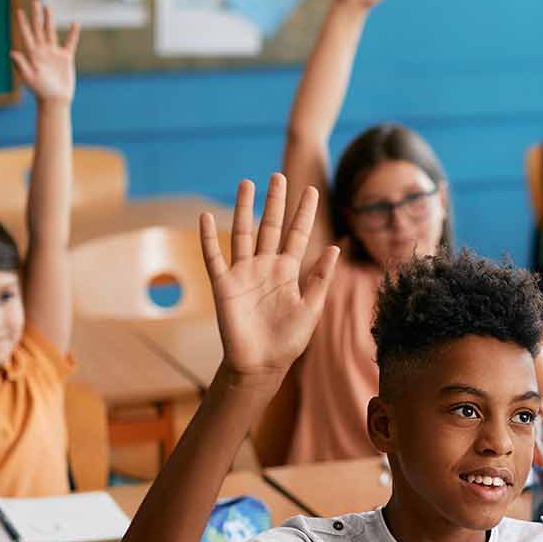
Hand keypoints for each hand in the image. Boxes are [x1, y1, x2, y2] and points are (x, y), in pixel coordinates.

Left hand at [10, 0, 78, 103]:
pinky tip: (75, 24)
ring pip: (51, 32)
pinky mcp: (65, 58)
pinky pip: (70, 43)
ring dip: (50, 20)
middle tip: (35, 1)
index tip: (18, 11)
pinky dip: (73, 33)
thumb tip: (12, 52)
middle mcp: (42, 50)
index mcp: (32, 54)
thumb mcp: (28, 77)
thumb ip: (21, 64)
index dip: (23, 23)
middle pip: (39, 29)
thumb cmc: (40, 90)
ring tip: (48, 8)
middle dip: (36, 15)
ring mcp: (54, 53)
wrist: (55, 99)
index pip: (27, 34)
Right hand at [202, 174, 340, 382]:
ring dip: (244, 209)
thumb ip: (320, 278)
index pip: (298, 235)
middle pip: (270, 227)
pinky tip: (206, 217)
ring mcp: (243, 274)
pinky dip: (208, 238)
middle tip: (277, 175)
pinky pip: (214, 257)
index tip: (312, 190)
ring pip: (243, 233)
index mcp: (288, 272)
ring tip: (247, 184)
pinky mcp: (224, 285)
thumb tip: (336, 247)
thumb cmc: (289, 341)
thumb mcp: (311, 308)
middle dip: (275, 202)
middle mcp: (265, 267)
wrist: (261, 365)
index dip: (304, 213)